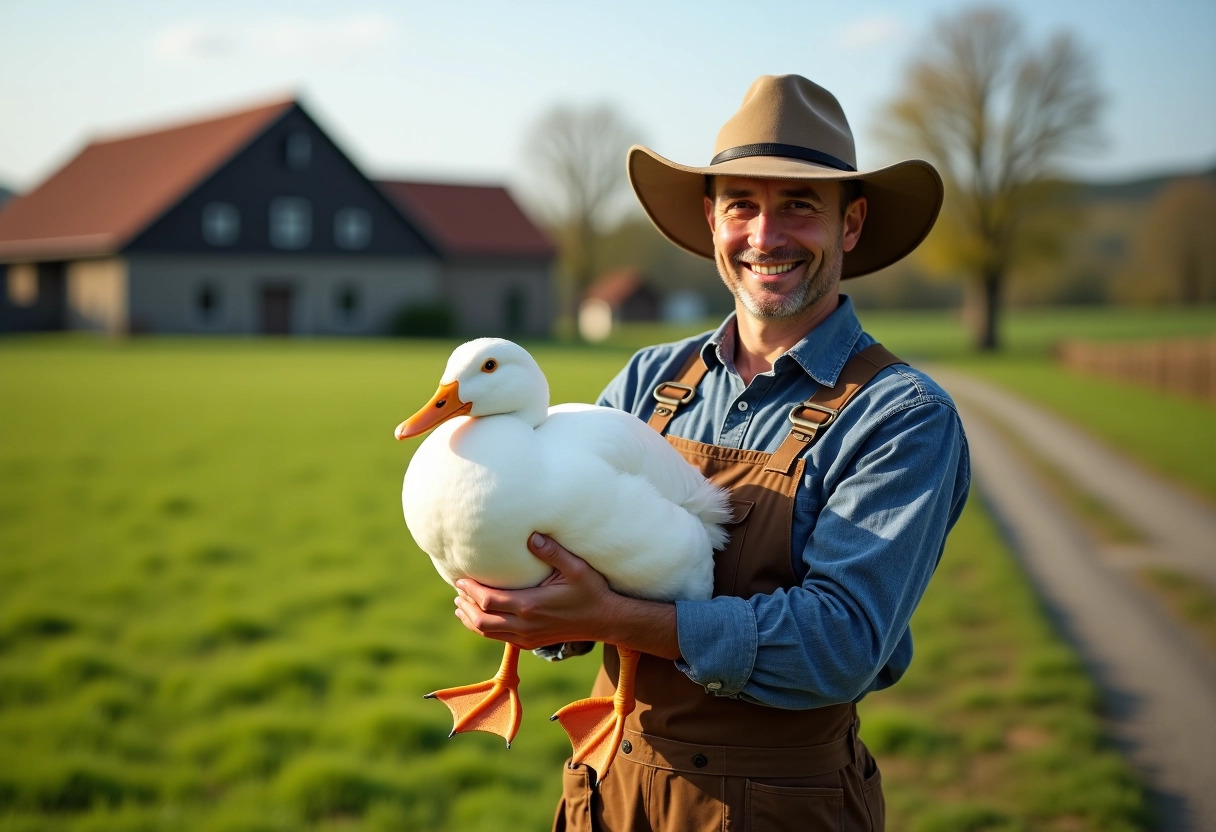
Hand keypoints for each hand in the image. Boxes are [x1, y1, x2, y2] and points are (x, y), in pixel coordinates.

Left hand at [453, 533, 619, 650]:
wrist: (606, 621)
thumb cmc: (592, 591)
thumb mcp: (576, 568)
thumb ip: (553, 551)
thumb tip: (531, 535)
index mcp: (530, 606)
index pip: (488, 601)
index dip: (470, 590)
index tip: (460, 579)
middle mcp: (525, 626)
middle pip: (481, 621)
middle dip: (465, 606)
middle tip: (457, 591)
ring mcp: (527, 638)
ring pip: (488, 633)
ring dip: (471, 619)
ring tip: (461, 605)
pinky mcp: (531, 644)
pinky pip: (500, 639)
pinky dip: (485, 629)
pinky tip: (481, 619)